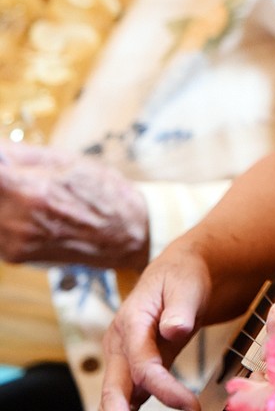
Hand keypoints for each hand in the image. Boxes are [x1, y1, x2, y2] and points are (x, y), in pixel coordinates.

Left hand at [0, 143, 148, 268]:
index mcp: (31, 192)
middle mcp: (17, 222)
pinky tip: (20, 205)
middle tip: (13, 174)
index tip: (3, 161)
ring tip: (19, 188)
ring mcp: (13, 244)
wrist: (126, 235)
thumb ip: (18, 155)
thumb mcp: (65, 161)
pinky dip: (2, 214)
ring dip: (2, 197)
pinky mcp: (13, 256)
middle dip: (2, 181)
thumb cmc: (103, 194)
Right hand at [91, 249, 210, 410]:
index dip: (165, 389)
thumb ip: (181, 308)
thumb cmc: (186, 277)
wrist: (180, 272)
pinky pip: (123, 405)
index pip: (143, 365)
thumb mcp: (187, 285)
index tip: (193, 407)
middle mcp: (119, 346)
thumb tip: (174, 330)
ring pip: (111, 406)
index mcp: (131, 323)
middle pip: (114, 392)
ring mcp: (122, 361)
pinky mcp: (132, 372)